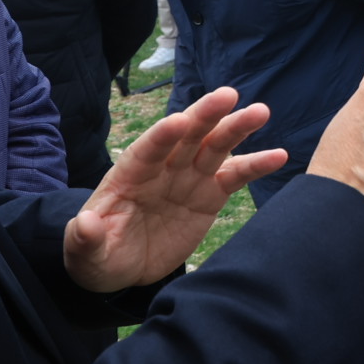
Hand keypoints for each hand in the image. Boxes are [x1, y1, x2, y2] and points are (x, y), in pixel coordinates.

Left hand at [63, 87, 289, 291]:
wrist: (123, 267)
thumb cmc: (98, 255)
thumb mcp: (84, 252)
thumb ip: (84, 238)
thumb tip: (85, 224)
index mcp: (129, 175)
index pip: (147, 150)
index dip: (162, 136)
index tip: (179, 121)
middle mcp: (162, 169)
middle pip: (186, 137)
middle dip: (205, 116)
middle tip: (228, 96)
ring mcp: (188, 179)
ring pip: (215, 148)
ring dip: (237, 129)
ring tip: (260, 113)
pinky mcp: (209, 196)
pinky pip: (235, 176)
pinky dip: (256, 165)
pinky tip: (279, 155)